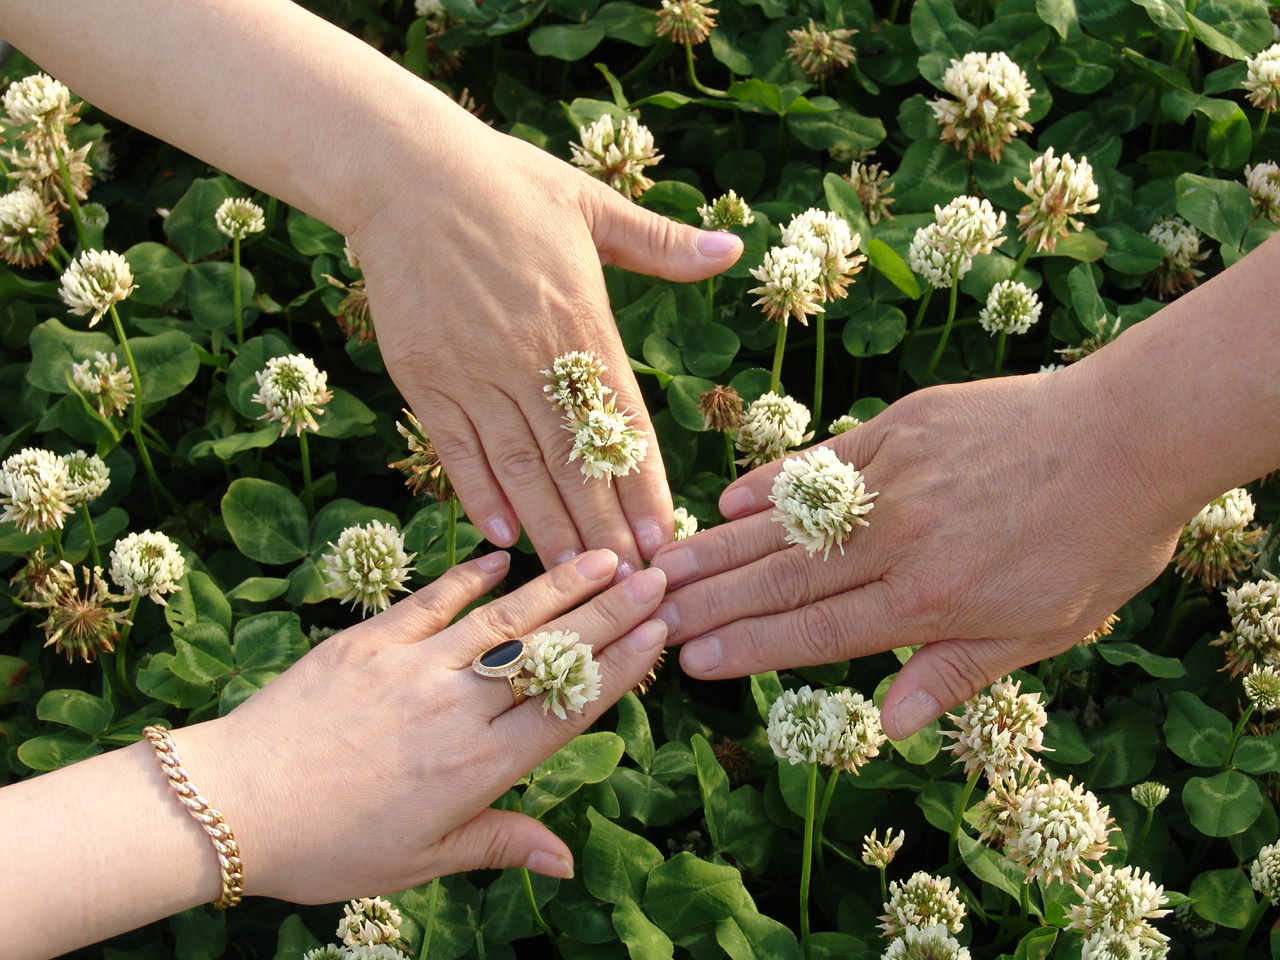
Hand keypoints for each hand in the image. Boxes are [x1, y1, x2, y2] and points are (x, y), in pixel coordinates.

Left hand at [182, 548, 666, 901]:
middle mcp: (454, 710)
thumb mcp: (421, 861)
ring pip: (503, 620)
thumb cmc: (328, 847)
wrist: (232, 805)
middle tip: (657, 575)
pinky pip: (431, 601)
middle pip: (549, 653)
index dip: (619, 666)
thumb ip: (500, 844)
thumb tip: (568, 863)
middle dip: (609, 611)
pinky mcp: (368, 641)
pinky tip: (503, 555)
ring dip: (558, 585)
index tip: (660, 630)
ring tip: (603, 555)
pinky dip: (468, 577)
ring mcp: (411, 668)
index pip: (566, 707)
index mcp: (474, 769)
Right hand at [349, 111, 741, 576]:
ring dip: (551, 526)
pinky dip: (481, 494)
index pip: (622, 422)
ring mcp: (474, 372)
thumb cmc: (506, 185)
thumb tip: (731, 250)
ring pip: (520, 467)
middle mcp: (531, 356)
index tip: (665, 538)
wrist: (406, 172)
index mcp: (582, 321)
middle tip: (630, 583)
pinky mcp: (425, 379)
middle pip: (576, 460)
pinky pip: (458, 450)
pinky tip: (506, 536)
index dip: (644, 486)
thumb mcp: (591, 203)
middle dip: (605, 527)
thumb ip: (661, 243)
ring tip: (577, 577)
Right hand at [651, 368, 1188, 739]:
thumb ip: (955, 672)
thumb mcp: (1040, 631)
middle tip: (648, 612)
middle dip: (709, 601)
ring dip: (720, 547)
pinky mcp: (899, 429)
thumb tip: (892, 722)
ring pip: (788, 523)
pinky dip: (773, 484)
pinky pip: (822, 463)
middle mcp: (896, 541)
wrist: (1130, 438)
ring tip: (662, 563)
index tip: (693, 660)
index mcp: (929, 601)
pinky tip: (728, 501)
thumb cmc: (1096, 544)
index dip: (750, 649)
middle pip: (784, 579)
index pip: (816, 632)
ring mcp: (892, 479)